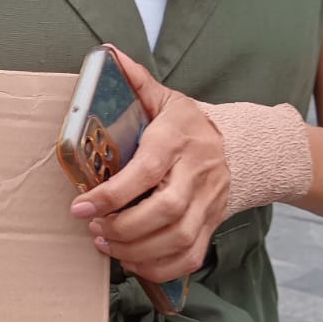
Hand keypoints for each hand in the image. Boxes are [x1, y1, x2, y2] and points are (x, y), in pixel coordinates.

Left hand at [69, 47, 230, 282]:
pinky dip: (158, 267)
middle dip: (122, 227)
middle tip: (92, 227)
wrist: (242, 149)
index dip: (112, 193)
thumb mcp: (165, 99)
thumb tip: (107, 54)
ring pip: (177, 239)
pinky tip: (131, 260)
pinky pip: (190, 257)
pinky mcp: (212, 226)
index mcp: (179, 138)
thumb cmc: (188, 126)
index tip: (81, 206)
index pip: (146, 170)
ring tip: (104, 243)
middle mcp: (198, 173)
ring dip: (135, 250)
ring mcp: (209, 203)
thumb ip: (135, 81)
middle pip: (165, 211)